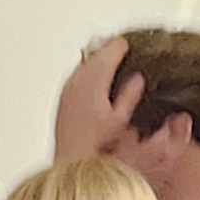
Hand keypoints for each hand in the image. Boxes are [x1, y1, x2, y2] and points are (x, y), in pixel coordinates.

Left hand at [51, 36, 145, 160]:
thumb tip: (137, 79)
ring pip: (82, 64)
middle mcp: (76, 85)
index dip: (118, 47)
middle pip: (92, 57)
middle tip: (117, 42)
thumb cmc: (97, 144)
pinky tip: (91, 72)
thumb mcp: (121, 120)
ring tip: (106, 52)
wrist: (71, 158)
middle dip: (105, 47)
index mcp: (93, 85)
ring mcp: (67, 91)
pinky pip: (74, 74)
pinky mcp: (62, 99)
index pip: (106, 56)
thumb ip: (130, 96)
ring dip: (94, 57)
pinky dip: (85, 68)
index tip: (126, 42)